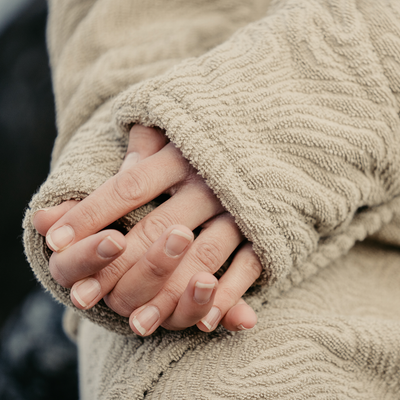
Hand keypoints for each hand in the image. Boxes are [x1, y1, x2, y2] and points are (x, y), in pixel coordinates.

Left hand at [33, 125, 261, 334]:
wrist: (255, 143)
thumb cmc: (197, 150)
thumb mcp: (161, 145)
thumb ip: (116, 172)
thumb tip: (46, 214)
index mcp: (178, 157)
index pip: (127, 188)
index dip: (90, 215)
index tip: (56, 241)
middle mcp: (208, 181)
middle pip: (160, 227)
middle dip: (122, 265)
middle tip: (84, 298)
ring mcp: (238, 206)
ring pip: (204, 253)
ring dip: (171, 292)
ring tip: (137, 324)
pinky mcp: (263, 228)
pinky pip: (247, 265)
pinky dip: (228, 294)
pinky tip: (203, 324)